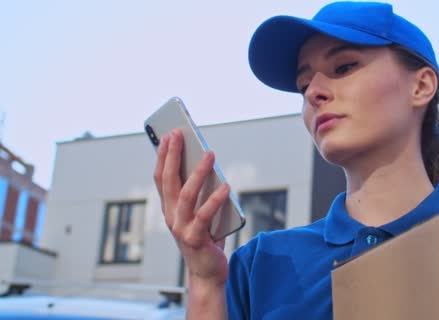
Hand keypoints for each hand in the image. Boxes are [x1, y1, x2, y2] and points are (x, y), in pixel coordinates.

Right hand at [153, 129, 229, 286]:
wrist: (207, 272)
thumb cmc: (206, 238)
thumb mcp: (200, 213)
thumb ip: (201, 194)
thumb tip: (209, 165)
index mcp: (169, 209)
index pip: (161, 178)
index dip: (163, 156)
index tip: (168, 135)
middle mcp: (171, 217)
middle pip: (169, 181)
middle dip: (173, 156)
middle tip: (179, 134)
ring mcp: (181, 228)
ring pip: (186, 194)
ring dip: (198, 172)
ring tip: (209, 154)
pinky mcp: (195, 239)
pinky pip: (205, 215)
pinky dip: (215, 199)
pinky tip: (226, 186)